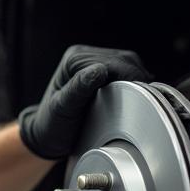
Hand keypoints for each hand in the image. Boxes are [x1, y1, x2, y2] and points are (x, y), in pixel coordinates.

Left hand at [18, 45, 150, 159]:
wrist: (48, 135)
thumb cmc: (52, 125)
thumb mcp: (62, 109)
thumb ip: (79, 88)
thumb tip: (99, 70)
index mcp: (73, 59)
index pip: (111, 64)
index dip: (128, 80)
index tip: (138, 99)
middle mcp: (84, 55)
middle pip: (124, 61)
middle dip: (135, 80)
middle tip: (141, 103)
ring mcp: (94, 61)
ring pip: (129, 64)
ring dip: (137, 80)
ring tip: (138, 100)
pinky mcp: (103, 71)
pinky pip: (127, 71)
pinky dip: (134, 83)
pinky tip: (134, 96)